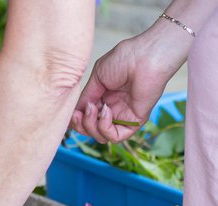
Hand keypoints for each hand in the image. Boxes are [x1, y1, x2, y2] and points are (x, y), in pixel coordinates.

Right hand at [71, 28, 188, 142]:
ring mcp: (123, 116)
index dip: (76, 119)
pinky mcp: (134, 122)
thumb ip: (85, 97)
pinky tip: (106, 111)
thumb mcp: (96, 78)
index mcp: (104, 98)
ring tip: (93, 109)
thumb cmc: (124, 59)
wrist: (144, 57)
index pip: (86, 118)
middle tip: (80, 113)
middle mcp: (113, 109)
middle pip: (91, 130)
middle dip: (81, 124)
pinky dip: (105, 128)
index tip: (73, 112)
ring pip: (101, 136)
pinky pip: (115, 137)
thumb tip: (75, 113)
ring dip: (91, 125)